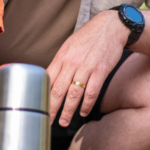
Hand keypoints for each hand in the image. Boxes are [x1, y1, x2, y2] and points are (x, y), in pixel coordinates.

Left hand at [47, 10, 127, 124]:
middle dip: (51, 108)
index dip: (41, 95)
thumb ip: (61, 62)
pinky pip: (91, 93)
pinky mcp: (100, 71)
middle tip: (48, 120)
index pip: (47, 80)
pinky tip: (83, 112)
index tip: (38, 107)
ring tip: (63, 122)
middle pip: (58, 90)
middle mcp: (72, 63)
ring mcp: (86, 68)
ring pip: (73, 94)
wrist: (111, 27)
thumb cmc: (89, 36)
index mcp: (61, 56)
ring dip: (68, 111)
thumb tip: (50, 78)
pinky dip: (86, 105)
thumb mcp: (69, 45)